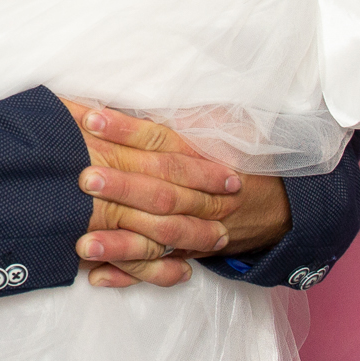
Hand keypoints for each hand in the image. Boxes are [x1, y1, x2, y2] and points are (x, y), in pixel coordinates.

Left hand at [65, 100, 287, 287]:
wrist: (278, 207)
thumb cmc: (239, 158)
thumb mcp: (225, 126)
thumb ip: (191, 112)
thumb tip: (152, 85)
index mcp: (202, 158)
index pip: (161, 142)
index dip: (126, 131)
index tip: (91, 119)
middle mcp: (199, 198)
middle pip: (160, 192)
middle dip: (123, 188)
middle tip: (85, 179)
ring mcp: (194, 230)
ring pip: (158, 239)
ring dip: (120, 243)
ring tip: (82, 244)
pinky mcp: (185, 254)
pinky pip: (158, 270)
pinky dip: (128, 274)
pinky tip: (97, 275)